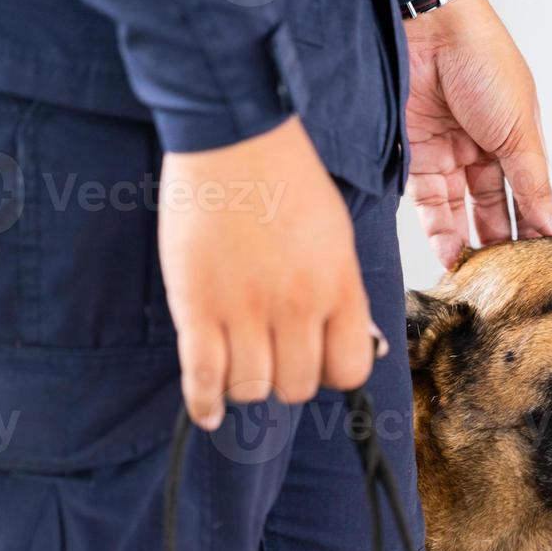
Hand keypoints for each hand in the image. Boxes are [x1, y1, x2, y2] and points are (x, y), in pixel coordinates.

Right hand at [159, 116, 382, 429]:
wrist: (233, 138)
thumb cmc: (287, 184)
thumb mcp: (337, 239)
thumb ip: (343, 295)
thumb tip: (353, 344)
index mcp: (339, 287)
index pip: (349, 371)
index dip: (331, 374)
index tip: (314, 360)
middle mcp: (298, 305)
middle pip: (297, 387)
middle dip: (286, 379)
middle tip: (270, 354)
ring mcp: (245, 308)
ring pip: (251, 389)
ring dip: (245, 384)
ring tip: (238, 363)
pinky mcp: (197, 304)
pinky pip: (203, 376)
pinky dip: (204, 403)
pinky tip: (208, 412)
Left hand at [404, 0, 551, 266]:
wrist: (430, 29)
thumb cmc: (484, 63)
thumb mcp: (520, 131)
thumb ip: (533, 184)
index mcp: (517, 140)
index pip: (528, 196)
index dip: (534, 229)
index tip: (541, 265)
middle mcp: (484, 150)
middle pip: (493, 208)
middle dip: (499, 243)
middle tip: (507, 280)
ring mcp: (449, 154)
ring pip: (460, 211)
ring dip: (469, 244)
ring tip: (480, 278)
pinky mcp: (416, 158)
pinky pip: (430, 204)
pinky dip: (440, 231)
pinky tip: (453, 256)